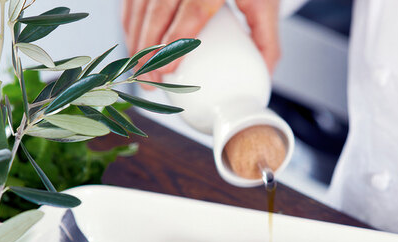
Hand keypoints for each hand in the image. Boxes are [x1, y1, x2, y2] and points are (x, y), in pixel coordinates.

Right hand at [121, 0, 280, 82]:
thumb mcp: (264, 6)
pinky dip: (130, 21)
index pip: (193, 10)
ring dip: (135, 37)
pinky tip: (133, 43)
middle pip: (159, 9)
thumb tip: (262, 79)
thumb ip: (267, 42)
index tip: (167, 70)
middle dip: (148, 48)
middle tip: (148, 78)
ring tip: (139, 69)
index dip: (176, 42)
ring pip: (141, 3)